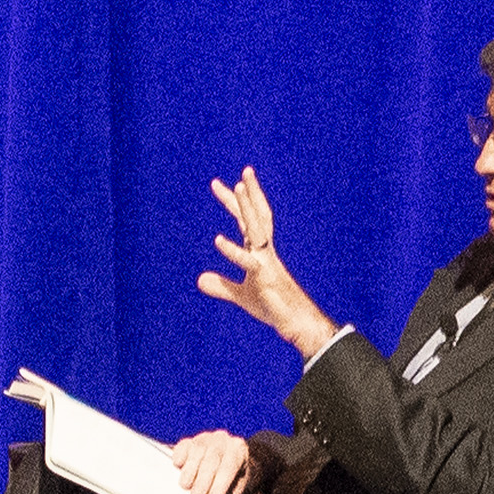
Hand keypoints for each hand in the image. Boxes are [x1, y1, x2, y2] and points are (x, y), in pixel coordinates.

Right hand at [169, 429, 262, 493]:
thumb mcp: (236, 487)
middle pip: (212, 459)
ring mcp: (205, 438)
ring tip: (187, 487)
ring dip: (189, 472)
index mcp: (238, 450)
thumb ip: (227, 492)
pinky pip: (182, 446)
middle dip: (202, 481)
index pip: (229, 466)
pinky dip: (179, 457)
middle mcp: (223, 440)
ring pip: (197, 451)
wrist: (226, 461)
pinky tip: (179, 467)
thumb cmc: (231, 477)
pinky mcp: (189, 441)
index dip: (219, 486)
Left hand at [196, 169, 339, 356]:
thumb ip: (221, 286)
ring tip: (238, 186)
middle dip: (248, 194)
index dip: (233, 202)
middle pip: (256, 216)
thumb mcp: (241, 295)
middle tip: (244, 171)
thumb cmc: (272, 306)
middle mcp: (264, 251)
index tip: (219, 184)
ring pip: (257, 228)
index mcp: (259, 251)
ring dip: (246, 207)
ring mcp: (266, 261)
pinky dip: (233, 251)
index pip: (246, 220)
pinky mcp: (264, 277)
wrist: (294, 322)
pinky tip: (217, 240)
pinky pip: (247, 261)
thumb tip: (200, 280)